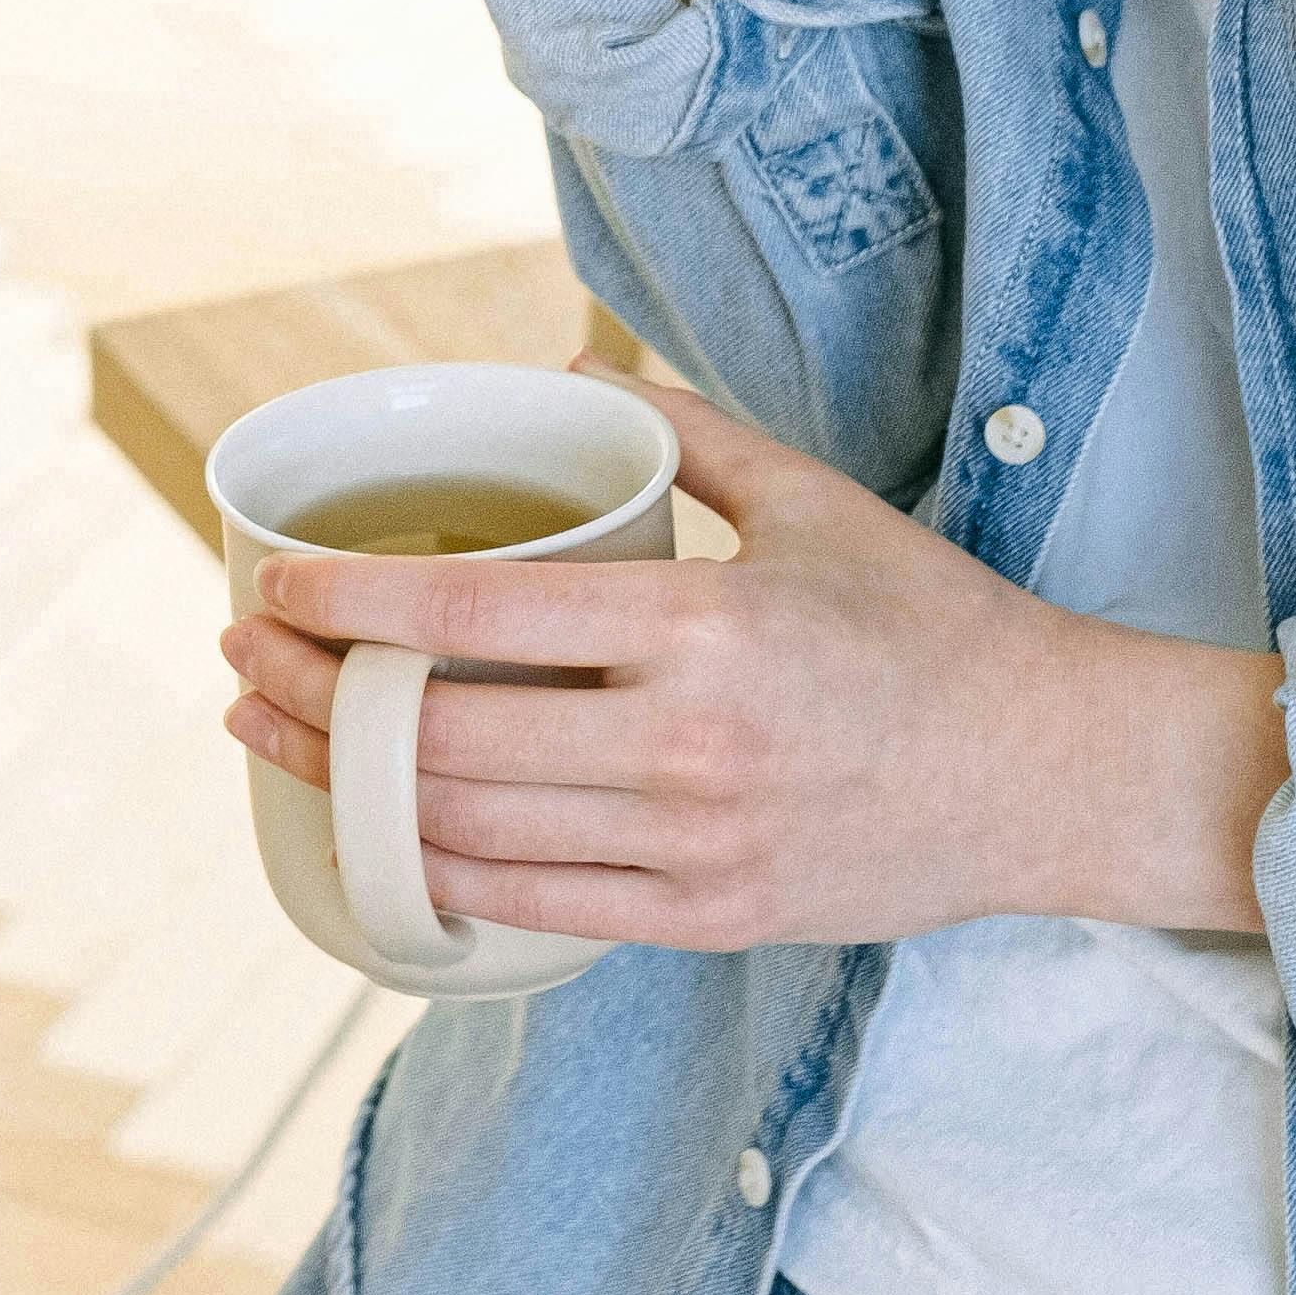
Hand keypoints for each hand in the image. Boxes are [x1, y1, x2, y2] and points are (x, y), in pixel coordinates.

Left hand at [215, 367, 1286, 951]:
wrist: (1053, 774)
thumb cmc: (933, 625)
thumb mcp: (813, 499)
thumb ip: (684, 429)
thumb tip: (568, 374)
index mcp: (704, 628)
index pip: (477, 612)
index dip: (352, 599)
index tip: (275, 577)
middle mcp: (687, 747)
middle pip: (443, 734)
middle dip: (315, 693)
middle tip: (242, 649)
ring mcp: (694, 848)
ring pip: (468, 830)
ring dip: (346, 784)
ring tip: (273, 728)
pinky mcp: (708, 919)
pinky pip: (532, 907)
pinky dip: (434, 871)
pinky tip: (373, 828)